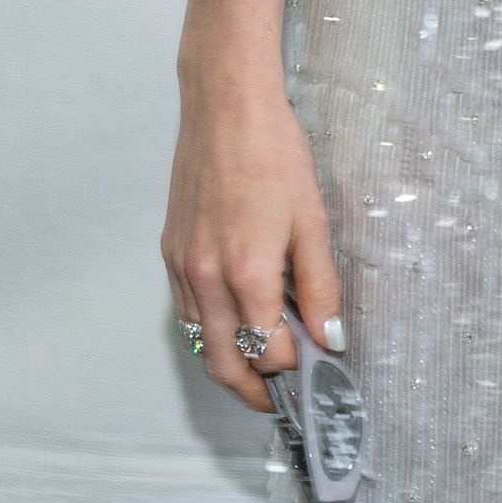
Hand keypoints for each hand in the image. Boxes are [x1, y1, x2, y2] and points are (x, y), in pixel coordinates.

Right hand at [162, 75, 341, 417]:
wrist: (224, 106)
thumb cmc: (274, 155)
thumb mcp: (313, 222)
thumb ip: (321, 287)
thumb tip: (330, 338)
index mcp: (246, 273)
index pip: (269, 354)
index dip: (298, 372)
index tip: (322, 374)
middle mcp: (205, 278)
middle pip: (224, 367)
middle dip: (257, 392)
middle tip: (289, 396)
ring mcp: (182, 268)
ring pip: (201, 344)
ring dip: (232, 365)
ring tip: (268, 363)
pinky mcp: (170, 254)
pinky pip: (189, 313)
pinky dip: (213, 332)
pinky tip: (241, 319)